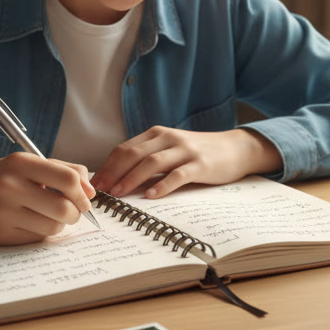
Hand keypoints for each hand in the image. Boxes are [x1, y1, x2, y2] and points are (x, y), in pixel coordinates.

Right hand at [0, 154, 94, 244]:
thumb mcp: (26, 164)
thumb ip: (61, 170)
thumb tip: (90, 191)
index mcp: (19, 164)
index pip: (67, 179)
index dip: (83, 192)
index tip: (84, 198)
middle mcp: (10, 187)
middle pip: (65, 208)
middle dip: (75, 213)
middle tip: (70, 211)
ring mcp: (3, 212)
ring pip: (53, 227)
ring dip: (59, 224)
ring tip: (48, 216)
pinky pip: (36, 238)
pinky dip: (41, 232)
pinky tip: (30, 223)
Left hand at [90, 127, 280, 198]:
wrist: (235, 149)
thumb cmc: (198, 154)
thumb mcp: (171, 150)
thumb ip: (149, 159)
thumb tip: (117, 179)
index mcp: (157, 134)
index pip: (125, 148)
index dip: (107, 166)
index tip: (95, 183)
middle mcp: (168, 138)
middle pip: (133, 154)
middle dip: (113, 173)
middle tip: (100, 191)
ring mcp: (185, 150)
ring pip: (152, 163)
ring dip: (131, 178)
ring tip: (119, 194)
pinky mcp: (200, 164)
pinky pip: (178, 175)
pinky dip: (162, 185)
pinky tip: (151, 196)